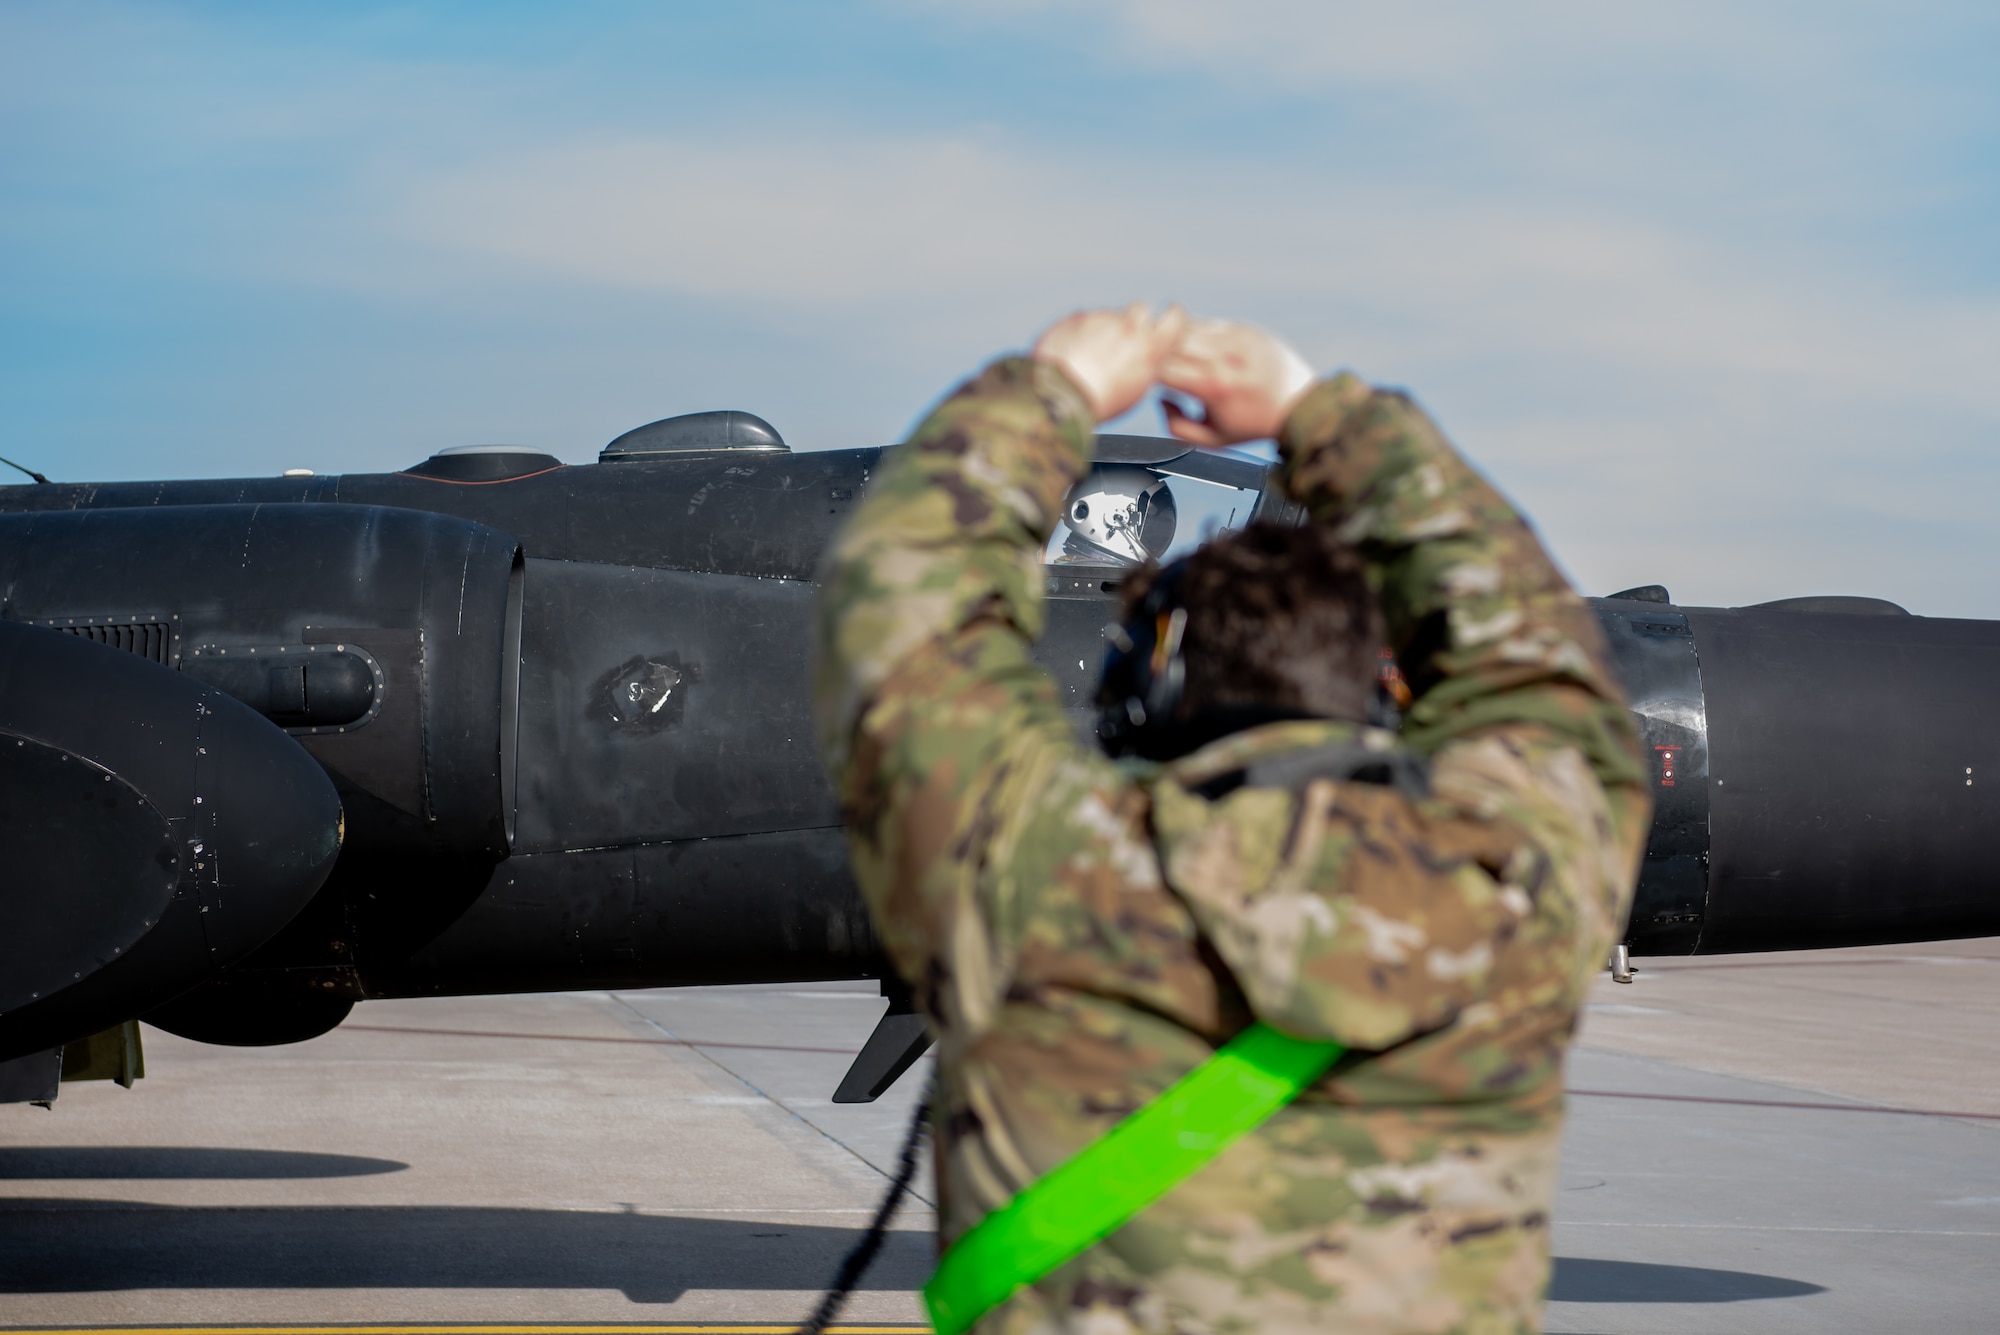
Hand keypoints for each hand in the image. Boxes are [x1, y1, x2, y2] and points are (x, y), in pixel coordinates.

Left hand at [1032, 302, 1189, 422]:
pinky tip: (1072, 353)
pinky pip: (1083, 320)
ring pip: (1108, 317)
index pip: (1175, 317)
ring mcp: (1101, 318)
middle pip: (1140, 310)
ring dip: (1103, 330)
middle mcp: (1129, 327)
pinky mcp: (1077, 317)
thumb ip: (1145, 363)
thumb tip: (1146, 354)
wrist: (1062, 396)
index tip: (1168, 317)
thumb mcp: (1137, 388)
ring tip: (1090, 356)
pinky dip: (1080, 332)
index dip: (1172, 316)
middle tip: (1121, 342)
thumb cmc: (1102, 401)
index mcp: (1150, 347)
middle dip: (1134, 321)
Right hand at [1157, 318, 1315, 445]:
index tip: (1151, 383)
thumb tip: (1161, 398)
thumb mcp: (1212, 441)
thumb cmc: (1252, 425)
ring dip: (1173, 343)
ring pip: (1185, 329)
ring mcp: (1234, 339)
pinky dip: (1194, 335)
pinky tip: (1197, 350)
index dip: (1148, 376)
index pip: (1161, 369)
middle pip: (1169, 344)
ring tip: (1175, 358)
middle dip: (1158, 356)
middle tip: (1156, 367)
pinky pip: (1206, 324)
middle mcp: (1222, 358)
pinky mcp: (1242, 329)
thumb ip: (1177, 426)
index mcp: (1212, 386)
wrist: (1297, 404)